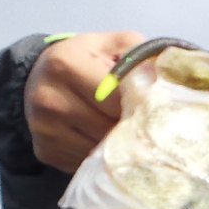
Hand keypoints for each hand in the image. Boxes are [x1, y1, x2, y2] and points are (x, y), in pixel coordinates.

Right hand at [24, 31, 147, 172]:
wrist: (40, 76)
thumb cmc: (86, 60)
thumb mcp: (112, 45)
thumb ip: (140, 56)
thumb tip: (169, 81)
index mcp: (66, 63)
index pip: (116, 98)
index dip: (138, 105)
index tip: (151, 108)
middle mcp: (49, 97)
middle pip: (107, 127)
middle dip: (130, 128)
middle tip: (144, 123)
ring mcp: (44, 129)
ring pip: (99, 150)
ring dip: (118, 146)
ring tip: (125, 132)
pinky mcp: (45, 151)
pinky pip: (86, 163)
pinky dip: (101, 157)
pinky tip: (103, 142)